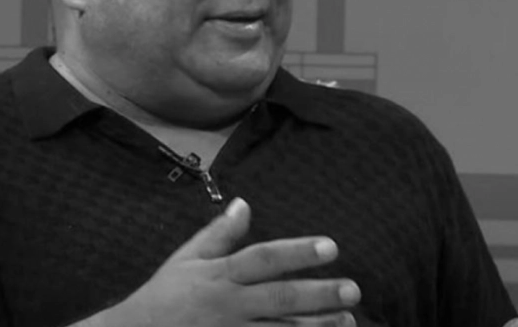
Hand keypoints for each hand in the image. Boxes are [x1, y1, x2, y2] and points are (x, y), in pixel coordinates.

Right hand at [97, 197, 359, 326]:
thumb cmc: (164, 297)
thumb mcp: (186, 258)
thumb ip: (219, 234)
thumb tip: (244, 204)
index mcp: (219, 276)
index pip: (264, 259)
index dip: (298, 252)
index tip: (331, 247)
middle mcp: (228, 305)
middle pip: (280, 298)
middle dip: (319, 294)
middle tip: (354, 289)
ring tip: (348, 321)